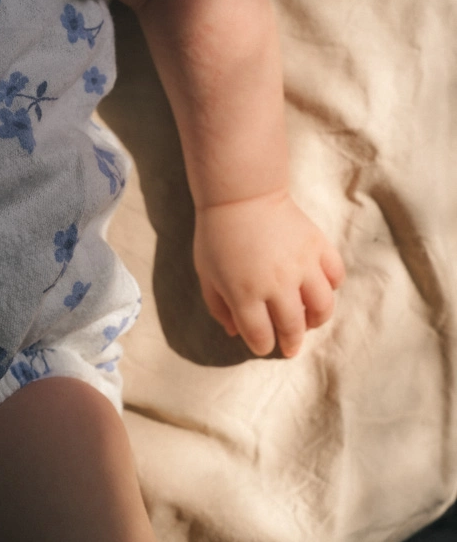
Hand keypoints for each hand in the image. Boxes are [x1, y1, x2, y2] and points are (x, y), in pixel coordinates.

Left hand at [193, 191, 344, 357]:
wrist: (242, 195)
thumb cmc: (217, 235)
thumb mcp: (206, 274)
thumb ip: (219, 307)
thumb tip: (235, 332)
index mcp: (245, 294)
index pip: (261, 336)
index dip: (262, 346)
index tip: (263, 345)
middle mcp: (277, 284)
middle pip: (293, 328)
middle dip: (291, 343)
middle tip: (290, 347)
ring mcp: (302, 265)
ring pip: (322, 308)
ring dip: (316, 321)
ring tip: (309, 321)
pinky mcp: (318, 247)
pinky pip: (335, 276)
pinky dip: (331, 286)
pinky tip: (319, 288)